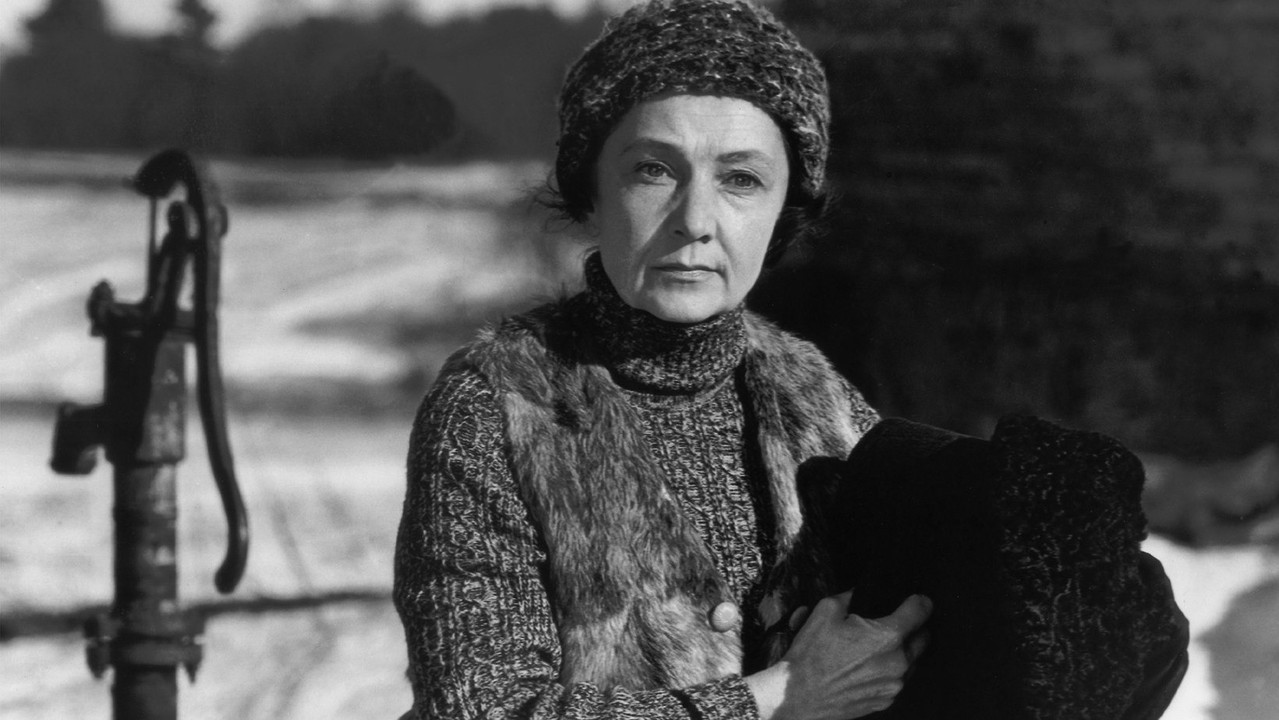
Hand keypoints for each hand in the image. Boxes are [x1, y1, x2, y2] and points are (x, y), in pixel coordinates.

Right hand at [745, 591, 931, 719]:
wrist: (797, 695)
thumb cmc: (811, 655)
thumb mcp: (826, 610)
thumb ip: (851, 595)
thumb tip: (862, 592)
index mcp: (888, 636)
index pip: (921, 610)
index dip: (920, 600)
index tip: (918, 599)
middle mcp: (898, 662)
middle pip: (924, 638)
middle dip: (914, 628)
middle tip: (894, 624)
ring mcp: (894, 685)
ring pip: (913, 661)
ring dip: (902, 651)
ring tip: (875, 647)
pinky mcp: (886, 701)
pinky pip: (898, 681)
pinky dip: (889, 671)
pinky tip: (867, 667)